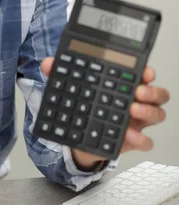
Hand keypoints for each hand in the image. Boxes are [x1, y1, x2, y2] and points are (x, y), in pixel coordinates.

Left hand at [41, 58, 169, 168]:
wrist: (78, 138)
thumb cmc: (83, 109)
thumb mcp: (71, 89)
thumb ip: (61, 75)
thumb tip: (48, 63)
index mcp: (123, 86)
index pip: (142, 75)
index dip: (147, 72)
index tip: (144, 71)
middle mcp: (135, 102)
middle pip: (157, 93)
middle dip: (152, 91)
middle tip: (139, 91)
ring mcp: (137, 122)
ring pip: (157, 114)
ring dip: (149, 111)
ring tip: (133, 110)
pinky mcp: (132, 140)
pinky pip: (146, 141)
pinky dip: (141, 138)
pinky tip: (129, 134)